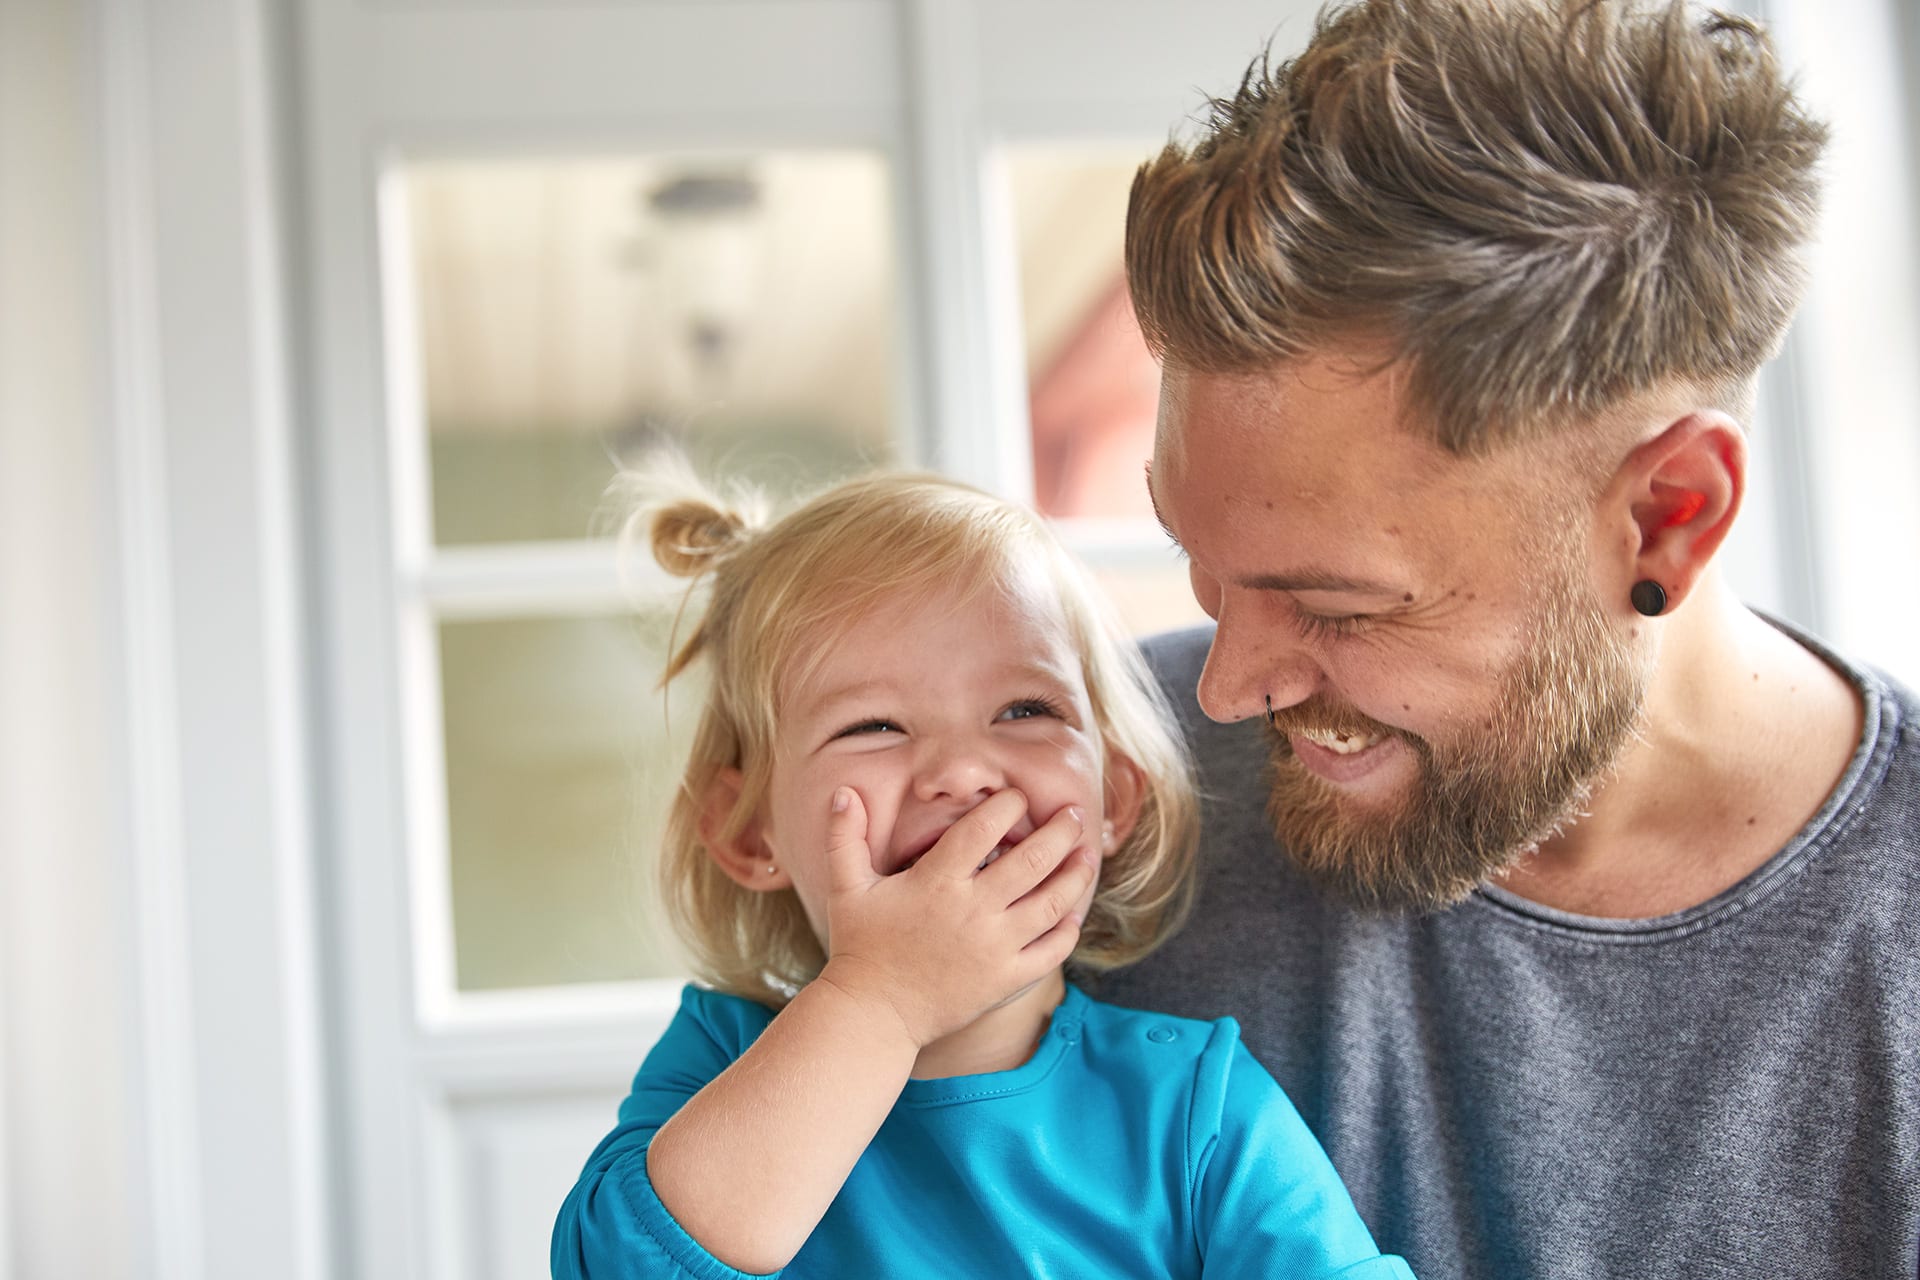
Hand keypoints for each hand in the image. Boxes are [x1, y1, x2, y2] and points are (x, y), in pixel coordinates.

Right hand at [814, 787, 1093, 1050]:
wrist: (873, 1014)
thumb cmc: (859, 946)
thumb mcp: (846, 887)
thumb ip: (844, 836)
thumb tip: (842, 791)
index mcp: (937, 881)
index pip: (984, 827)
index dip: (1007, 805)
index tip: (1017, 797)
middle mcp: (972, 910)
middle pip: (1032, 859)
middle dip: (1059, 831)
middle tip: (1072, 814)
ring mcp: (994, 947)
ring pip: (1052, 903)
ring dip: (1076, 874)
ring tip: (1087, 853)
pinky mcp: (1005, 980)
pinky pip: (1051, 951)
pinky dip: (1068, 930)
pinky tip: (1073, 912)